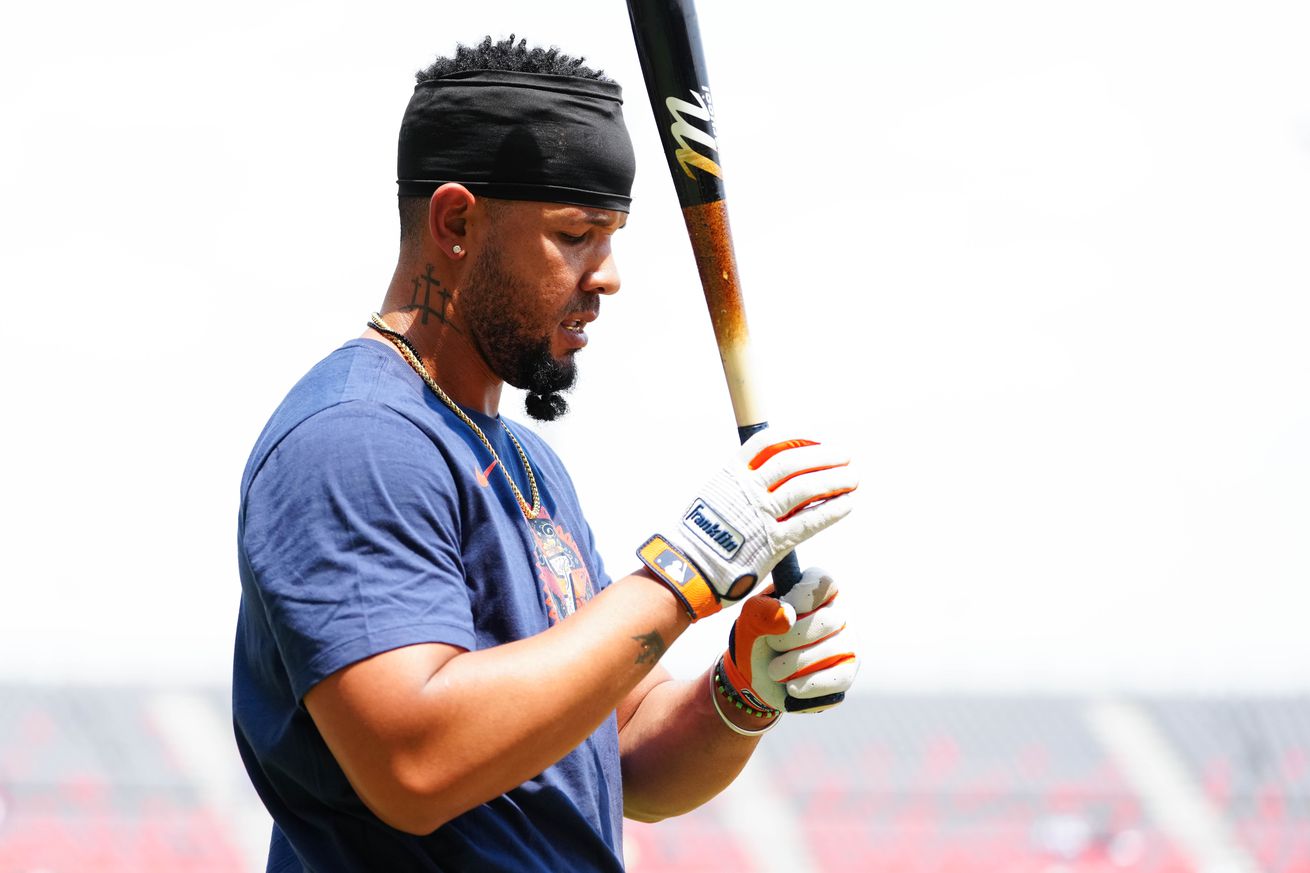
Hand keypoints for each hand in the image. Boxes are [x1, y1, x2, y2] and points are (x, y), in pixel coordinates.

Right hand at [637, 430, 856, 620]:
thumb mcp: (712, 496)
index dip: (797, 437)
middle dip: (824, 455)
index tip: (817, 437)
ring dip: (834, 479)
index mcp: (731, 473)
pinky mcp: (773, 542)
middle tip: (845, 455)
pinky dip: (831, 510)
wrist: (687, 569)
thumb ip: (739, 485)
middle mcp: (748, 489)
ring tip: (854, 476)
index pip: (768, 442)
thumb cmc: (699, 536)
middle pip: (793, 461)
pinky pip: (810, 521)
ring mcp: (761, 515)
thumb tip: (762, 478)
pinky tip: (847, 503)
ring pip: (805, 487)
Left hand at [718, 568, 857, 714]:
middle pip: (827, 619)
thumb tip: (788, 616)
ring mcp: (846, 642)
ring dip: (796, 663)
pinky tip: (791, 687)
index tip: (785, 611)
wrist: (757, 675)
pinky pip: (839, 678)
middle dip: (791, 637)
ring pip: (833, 650)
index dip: (803, 597)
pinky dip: (810, 685)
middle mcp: (836, 613)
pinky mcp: (847, 671)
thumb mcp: (750, 619)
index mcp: (815, 591)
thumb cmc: (758, 636)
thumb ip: (762, 611)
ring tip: (774, 670)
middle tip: (772, 645)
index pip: (824, 582)